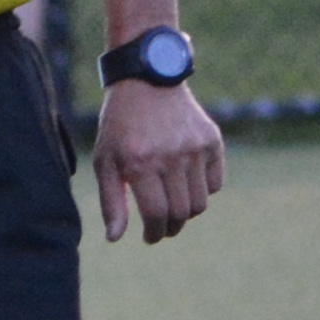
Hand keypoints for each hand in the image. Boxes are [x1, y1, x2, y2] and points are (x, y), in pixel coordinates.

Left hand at [92, 73, 224, 243]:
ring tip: (173, 208)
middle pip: (180, 213)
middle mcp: (171, 156)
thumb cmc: (120, 127)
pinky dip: (203, 191)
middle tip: (161, 228)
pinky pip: (214, 183)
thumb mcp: (104, 161)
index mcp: (140, 163)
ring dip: (187, 214)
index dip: (153, 233)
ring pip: (200, 203)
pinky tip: (186, 185)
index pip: (156, 215)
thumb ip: (111, 201)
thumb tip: (115, 238)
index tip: (149, 237)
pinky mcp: (212, 140)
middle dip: (170, 228)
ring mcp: (195, 148)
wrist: (147, 82)